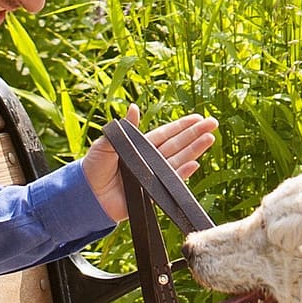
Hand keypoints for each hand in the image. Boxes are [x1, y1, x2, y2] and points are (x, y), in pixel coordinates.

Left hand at [81, 105, 217, 221]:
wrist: (89, 195)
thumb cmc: (94, 168)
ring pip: (179, 160)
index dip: (182, 126)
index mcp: (140, 146)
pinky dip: (183, 173)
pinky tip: (195, 164)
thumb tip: (133, 107)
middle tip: (213, 123)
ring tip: (210, 138)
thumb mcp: (106, 143)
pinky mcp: (153, 192)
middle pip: (178, 144)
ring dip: (195, 150)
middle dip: (195, 134)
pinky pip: (171, 181)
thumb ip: (124, 129)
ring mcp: (153, 175)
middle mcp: (150, 159)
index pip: (166, 133)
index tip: (198, 117)